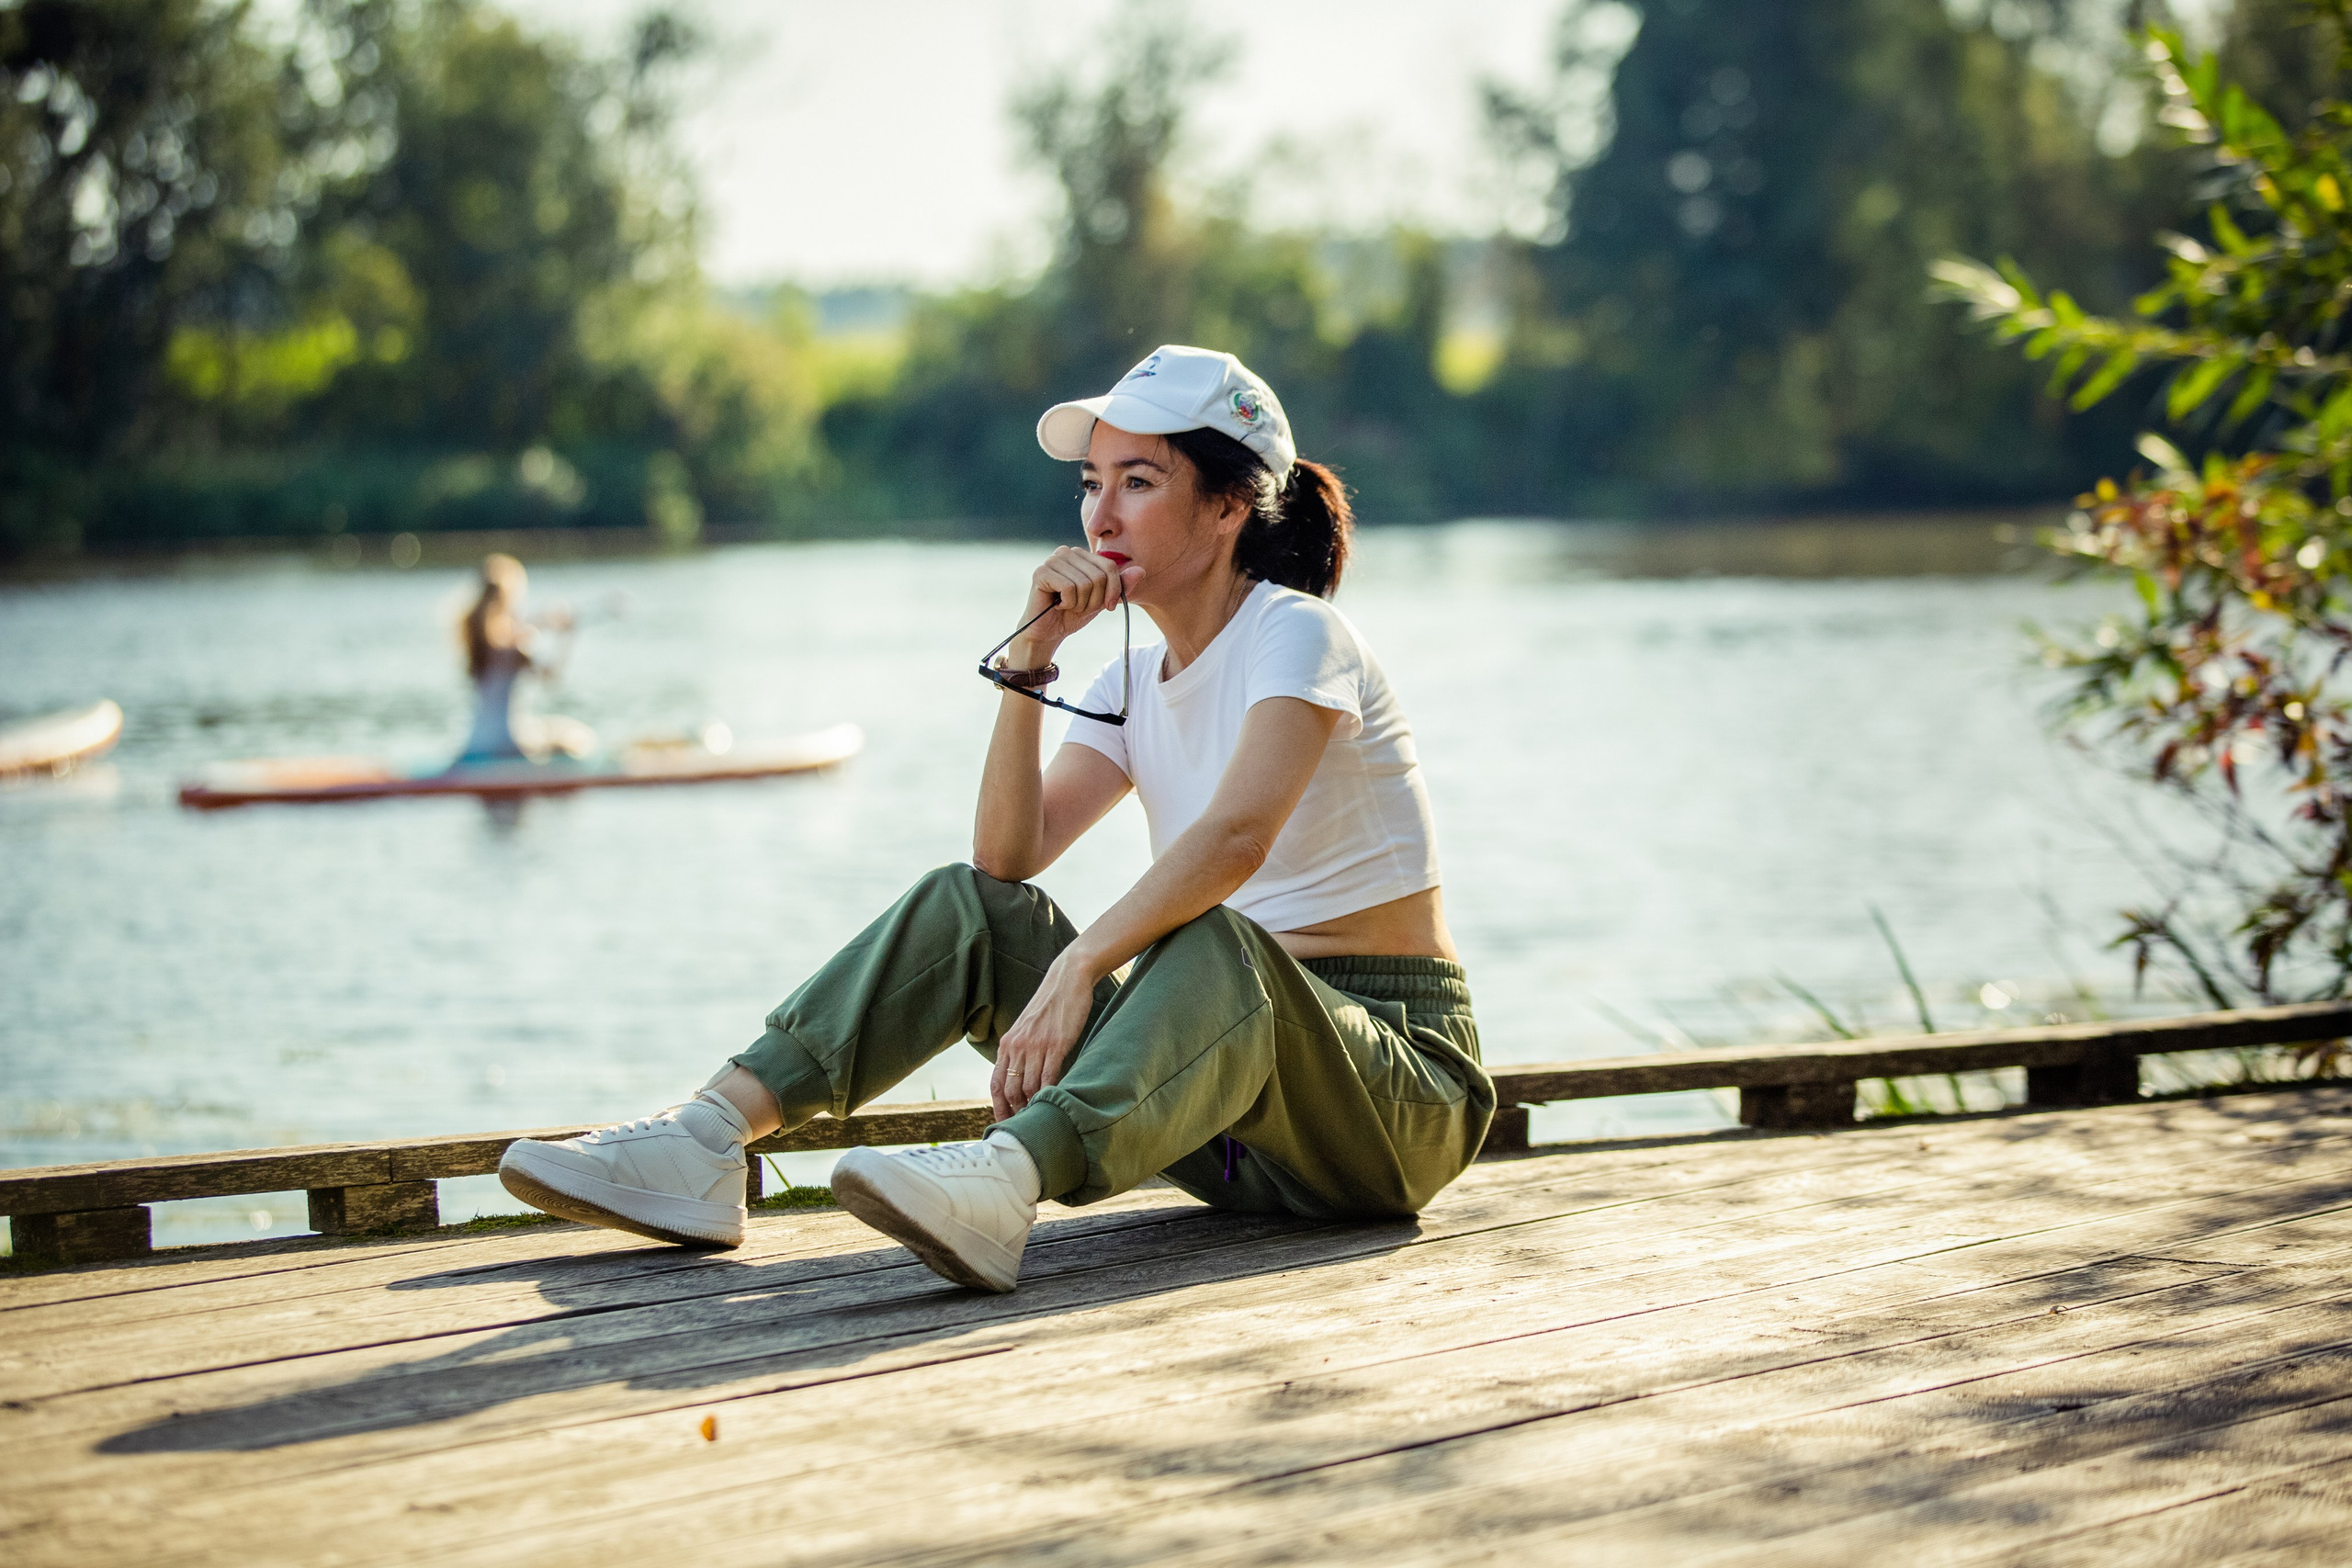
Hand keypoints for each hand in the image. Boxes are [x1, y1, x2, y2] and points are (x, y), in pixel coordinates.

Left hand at [992, 952, 1099, 1118]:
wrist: (1068, 978)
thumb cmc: (1051, 1005)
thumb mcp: (1028, 1027)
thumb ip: (1022, 1050)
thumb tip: (1023, 1077)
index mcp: (1008, 1043)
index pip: (996, 1083)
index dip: (998, 1107)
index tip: (1005, 1123)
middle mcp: (1017, 1046)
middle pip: (1010, 1090)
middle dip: (1016, 1112)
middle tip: (1027, 1126)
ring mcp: (1036, 1045)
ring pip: (1028, 1087)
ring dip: (1034, 1106)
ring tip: (1041, 1117)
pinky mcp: (1056, 1044)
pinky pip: (1049, 1076)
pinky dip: (1050, 1092)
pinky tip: (1054, 1101)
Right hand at [1009, 547, 1142, 665]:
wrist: (1049, 632)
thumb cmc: (1074, 613)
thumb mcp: (1103, 600)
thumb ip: (1121, 585)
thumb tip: (1141, 571)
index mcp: (1082, 555)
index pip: (1110, 566)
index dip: (1113, 590)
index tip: (1108, 607)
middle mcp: (1066, 552)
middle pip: (1099, 575)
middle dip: (1094, 600)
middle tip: (1080, 607)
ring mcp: (1052, 560)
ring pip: (1085, 583)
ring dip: (1081, 603)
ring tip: (1068, 605)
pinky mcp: (1041, 572)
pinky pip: (1070, 588)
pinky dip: (1068, 603)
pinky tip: (1058, 604)